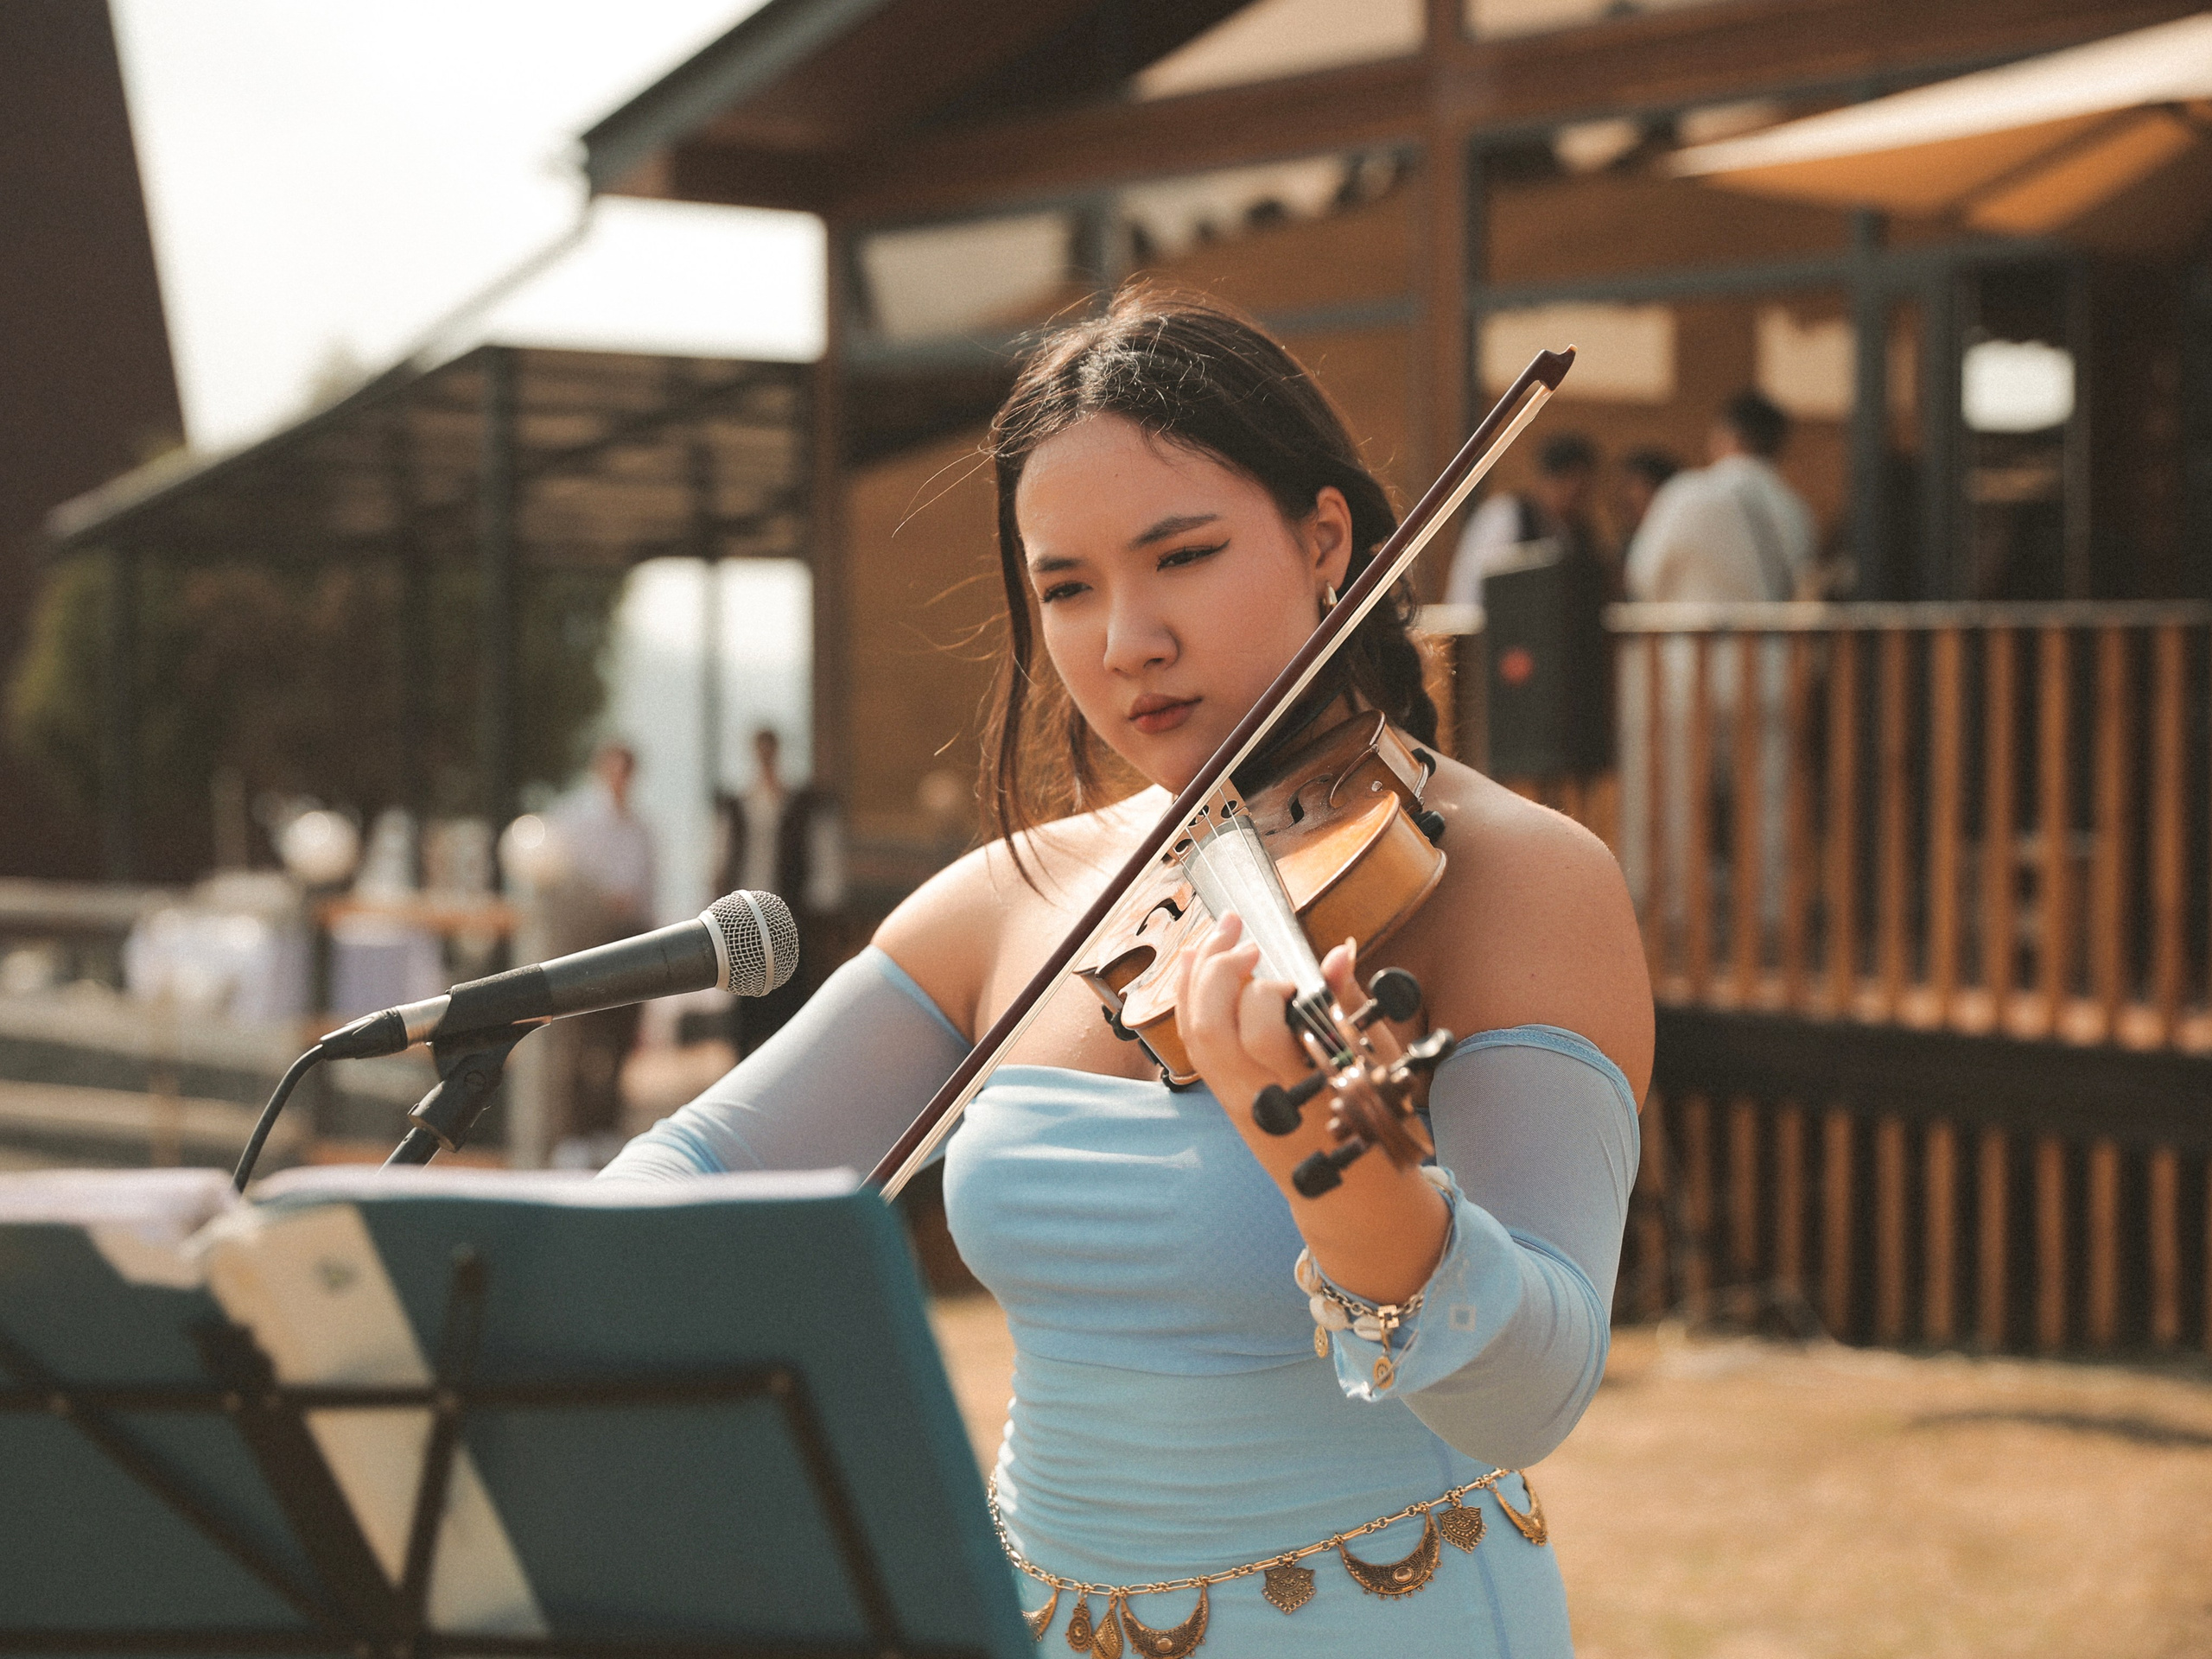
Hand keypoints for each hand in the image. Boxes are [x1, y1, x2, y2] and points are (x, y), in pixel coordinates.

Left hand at [1170, 913, 1368, 1145]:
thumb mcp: (1377, 1069)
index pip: (1261, 1034)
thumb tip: (1337, 953)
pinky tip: (1194, 964)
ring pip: (1194, 1033)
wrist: (1350, 1199)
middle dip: (1221, 970)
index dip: (1268, 993)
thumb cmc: (1374, 1129)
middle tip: (1247, 940)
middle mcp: (1257, 1095)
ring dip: (1198, 975)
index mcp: (1303, 1089)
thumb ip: (1349, 1005)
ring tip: (1220, 934)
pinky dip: (1189, 998)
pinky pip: (1194, 1043)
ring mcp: (1234, 1098)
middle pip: (1212, 1027)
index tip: (1292, 979)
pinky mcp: (1224, 1097)